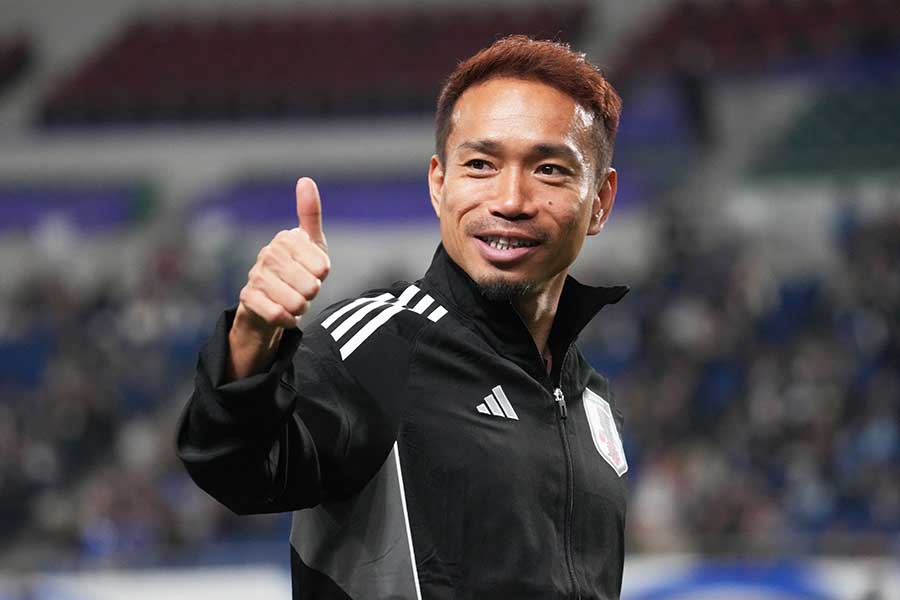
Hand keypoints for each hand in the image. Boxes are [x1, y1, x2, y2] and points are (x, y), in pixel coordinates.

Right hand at [228, 178, 329, 377]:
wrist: (269, 304)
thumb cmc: (296, 270)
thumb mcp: (311, 244)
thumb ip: (310, 215)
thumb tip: (305, 180)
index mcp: (285, 239)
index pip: (322, 267)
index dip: (322, 276)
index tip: (315, 272)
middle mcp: (267, 254)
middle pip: (310, 286)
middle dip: (312, 294)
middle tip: (304, 290)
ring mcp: (255, 276)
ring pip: (295, 302)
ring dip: (301, 308)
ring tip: (295, 302)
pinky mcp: (248, 299)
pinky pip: (278, 315)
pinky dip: (288, 320)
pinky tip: (285, 315)